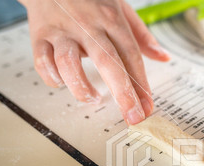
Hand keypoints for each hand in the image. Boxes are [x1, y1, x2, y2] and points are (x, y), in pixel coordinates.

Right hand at [19, 0, 169, 123]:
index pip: (131, 56)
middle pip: (108, 62)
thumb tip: (163, 57)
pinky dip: (52, 77)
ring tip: (94, 99)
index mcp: (111, 19)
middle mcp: (87, 26)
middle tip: (133, 116)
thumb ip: (142, 36)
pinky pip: (42, 61)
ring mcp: (63, 31)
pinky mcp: (40, 35)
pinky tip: (62, 83)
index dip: (141, 85)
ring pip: (69, 63)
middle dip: (123, 94)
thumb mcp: (121, 9)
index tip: (147, 107)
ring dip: (82, 87)